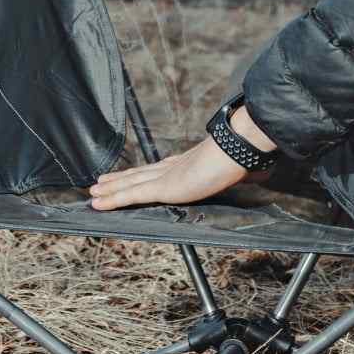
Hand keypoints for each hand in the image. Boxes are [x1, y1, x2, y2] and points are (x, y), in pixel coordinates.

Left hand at [89, 137, 258, 210]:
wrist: (236, 150)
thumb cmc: (240, 158)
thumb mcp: (238, 168)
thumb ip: (240, 172)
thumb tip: (259, 171)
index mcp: (186, 163)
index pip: (158, 169)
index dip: (142, 172)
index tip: (132, 174)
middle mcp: (171, 167)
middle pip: (139, 175)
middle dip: (119, 180)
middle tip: (100, 183)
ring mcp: (164, 177)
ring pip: (129, 185)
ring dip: (109, 189)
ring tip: (93, 192)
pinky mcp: (161, 188)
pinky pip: (131, 196)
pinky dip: (112, 200)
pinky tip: (98, 203)